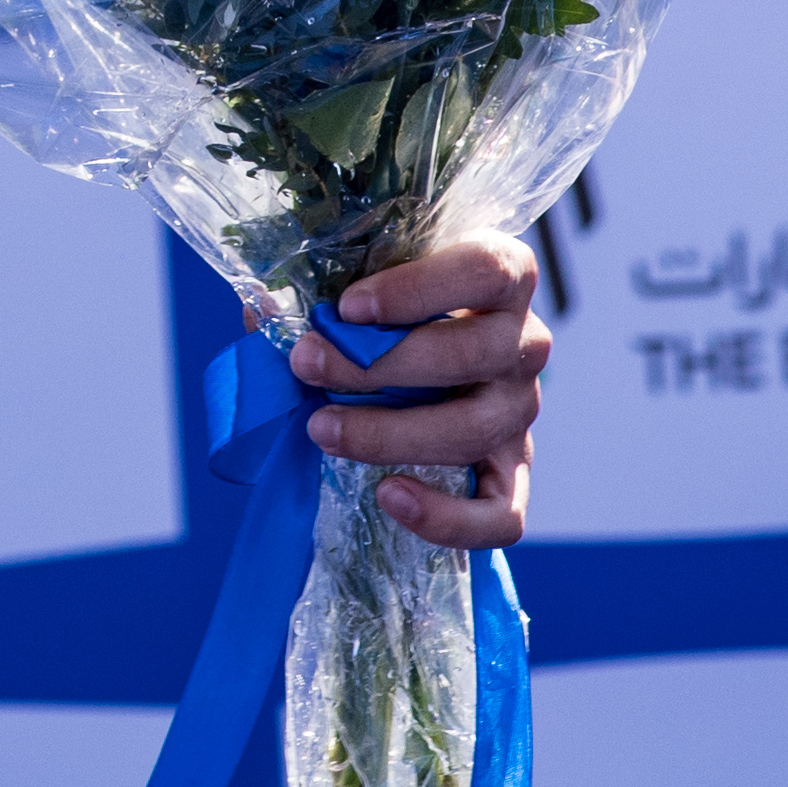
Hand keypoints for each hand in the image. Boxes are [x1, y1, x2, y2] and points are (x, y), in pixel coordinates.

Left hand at [291, 234, 549, 547]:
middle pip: (474, 354)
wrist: (422, 370)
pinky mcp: (513, 476)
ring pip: (474, 430)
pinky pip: (500, 515)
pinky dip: (445, 516)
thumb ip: (321, 291)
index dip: (419, 289)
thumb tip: (262, 307)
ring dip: (389, 434)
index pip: (487, 270)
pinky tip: (388, 496)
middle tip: (307, 365)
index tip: (347, 307)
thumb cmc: (389, 315)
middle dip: (378, 365)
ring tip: (321, 429)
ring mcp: (522, 413)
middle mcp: (525, 344)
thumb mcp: (362, 288)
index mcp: (503, 278)